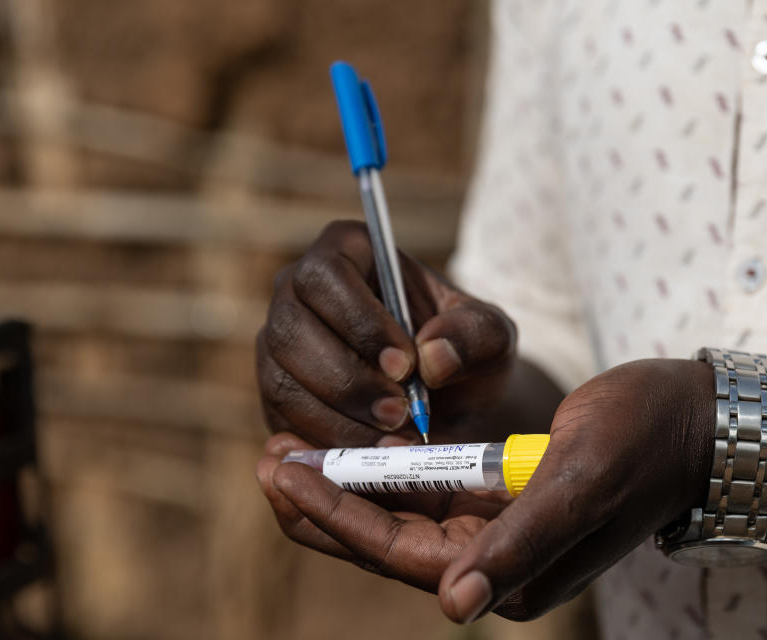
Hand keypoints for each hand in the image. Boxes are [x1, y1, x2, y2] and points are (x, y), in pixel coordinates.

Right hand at [255, 220, 517, 446]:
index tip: (405, 366)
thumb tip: (434, 356)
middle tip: (400, 414)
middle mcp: (298, 291)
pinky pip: (283, 421)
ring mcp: (278, 344)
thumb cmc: (463, 350)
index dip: (359, 321)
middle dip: (346, 380)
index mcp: (347, 251)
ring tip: (394, 440)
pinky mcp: (276, 393)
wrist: (448, 399)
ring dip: (336, 419)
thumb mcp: (490, 336)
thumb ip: (475, 335)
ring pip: (281, 381)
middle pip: (291, 329)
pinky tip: (373, 454)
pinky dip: (327, 444)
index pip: (327, 275)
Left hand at [256, 359, 715, 621]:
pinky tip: (343, 447)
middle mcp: (493, 560)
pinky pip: (421, 491)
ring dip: (343, 483)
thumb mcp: (579, 488)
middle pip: (385, 540)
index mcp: (511, 574)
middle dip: (323, 501)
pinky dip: (380, 470)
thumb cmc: (641, 448)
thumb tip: (456, 605)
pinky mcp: (494, 496)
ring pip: (397, 514)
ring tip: (286, 451)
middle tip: (267, 458)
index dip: (335, 513)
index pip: (400, 553)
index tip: (281, 471)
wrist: (687, 423)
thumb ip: (519, 546)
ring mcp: (491, 529)